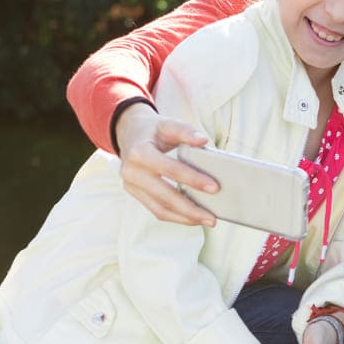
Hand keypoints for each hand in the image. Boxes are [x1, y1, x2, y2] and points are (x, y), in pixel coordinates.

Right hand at [115, 103, 218, 225]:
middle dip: (190, 208)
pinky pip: (156, 210)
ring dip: (184, 218)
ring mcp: (131, 185)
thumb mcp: (167, 123)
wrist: (129, 133)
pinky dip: (176, 216)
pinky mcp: (135, 193)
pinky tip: (193, 217)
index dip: (192, 179)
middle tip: (213, 217)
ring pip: (159, 209)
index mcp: (140, 152)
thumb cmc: (153, 130)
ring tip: (206, 220)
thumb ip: (185, 130)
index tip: (214, 188)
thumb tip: (204, 140)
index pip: (170, 169)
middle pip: (164, 196)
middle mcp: (132, 171)